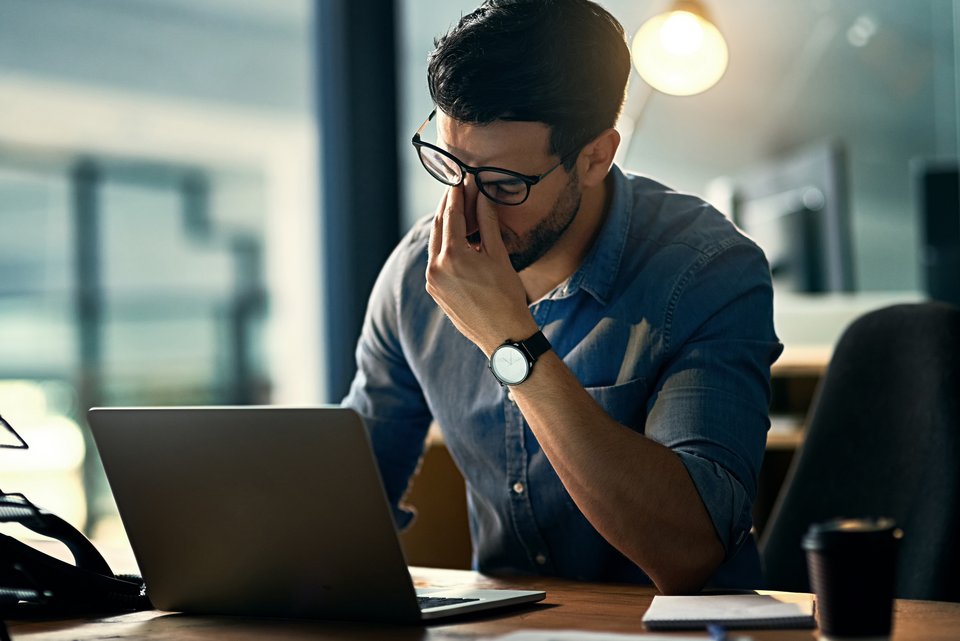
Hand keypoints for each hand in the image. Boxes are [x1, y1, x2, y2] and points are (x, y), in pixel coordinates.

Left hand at [425, 185, 537, 355]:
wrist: (504, 335)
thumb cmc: (507, 297)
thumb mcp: (499, 256)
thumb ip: (487, 223)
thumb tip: (482, 196)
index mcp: (452, 256)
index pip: (451, 215)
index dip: (457, 194)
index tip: (461, 179)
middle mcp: (436, 268)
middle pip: (438, 227)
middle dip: (447, 207)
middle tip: (457, 189)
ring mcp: (432, 281)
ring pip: (435, 244)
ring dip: (445, 226)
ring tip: (458, 211)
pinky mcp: (435, 291)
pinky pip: (436, 261)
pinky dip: (445, 247)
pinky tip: (457, 240)